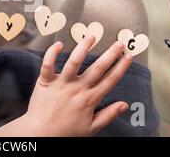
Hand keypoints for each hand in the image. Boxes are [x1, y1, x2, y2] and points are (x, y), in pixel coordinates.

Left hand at [0, 36, 132, 136]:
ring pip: (74, 62)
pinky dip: (52, 53)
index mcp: (90, 100)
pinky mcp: (45, 82)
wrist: (41, 133)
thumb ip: (108, 115)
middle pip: (97, 68)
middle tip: (119, 43)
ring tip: (92, 36)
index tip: (129, 56)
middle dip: (110, 54)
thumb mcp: (91, 128)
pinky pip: (48, 65)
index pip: (110, 80)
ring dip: (83, 48)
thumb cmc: (66, 132)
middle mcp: (77, 89)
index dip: (121, 67)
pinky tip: (59, 44)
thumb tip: (124, 104)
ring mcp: (61, 84)